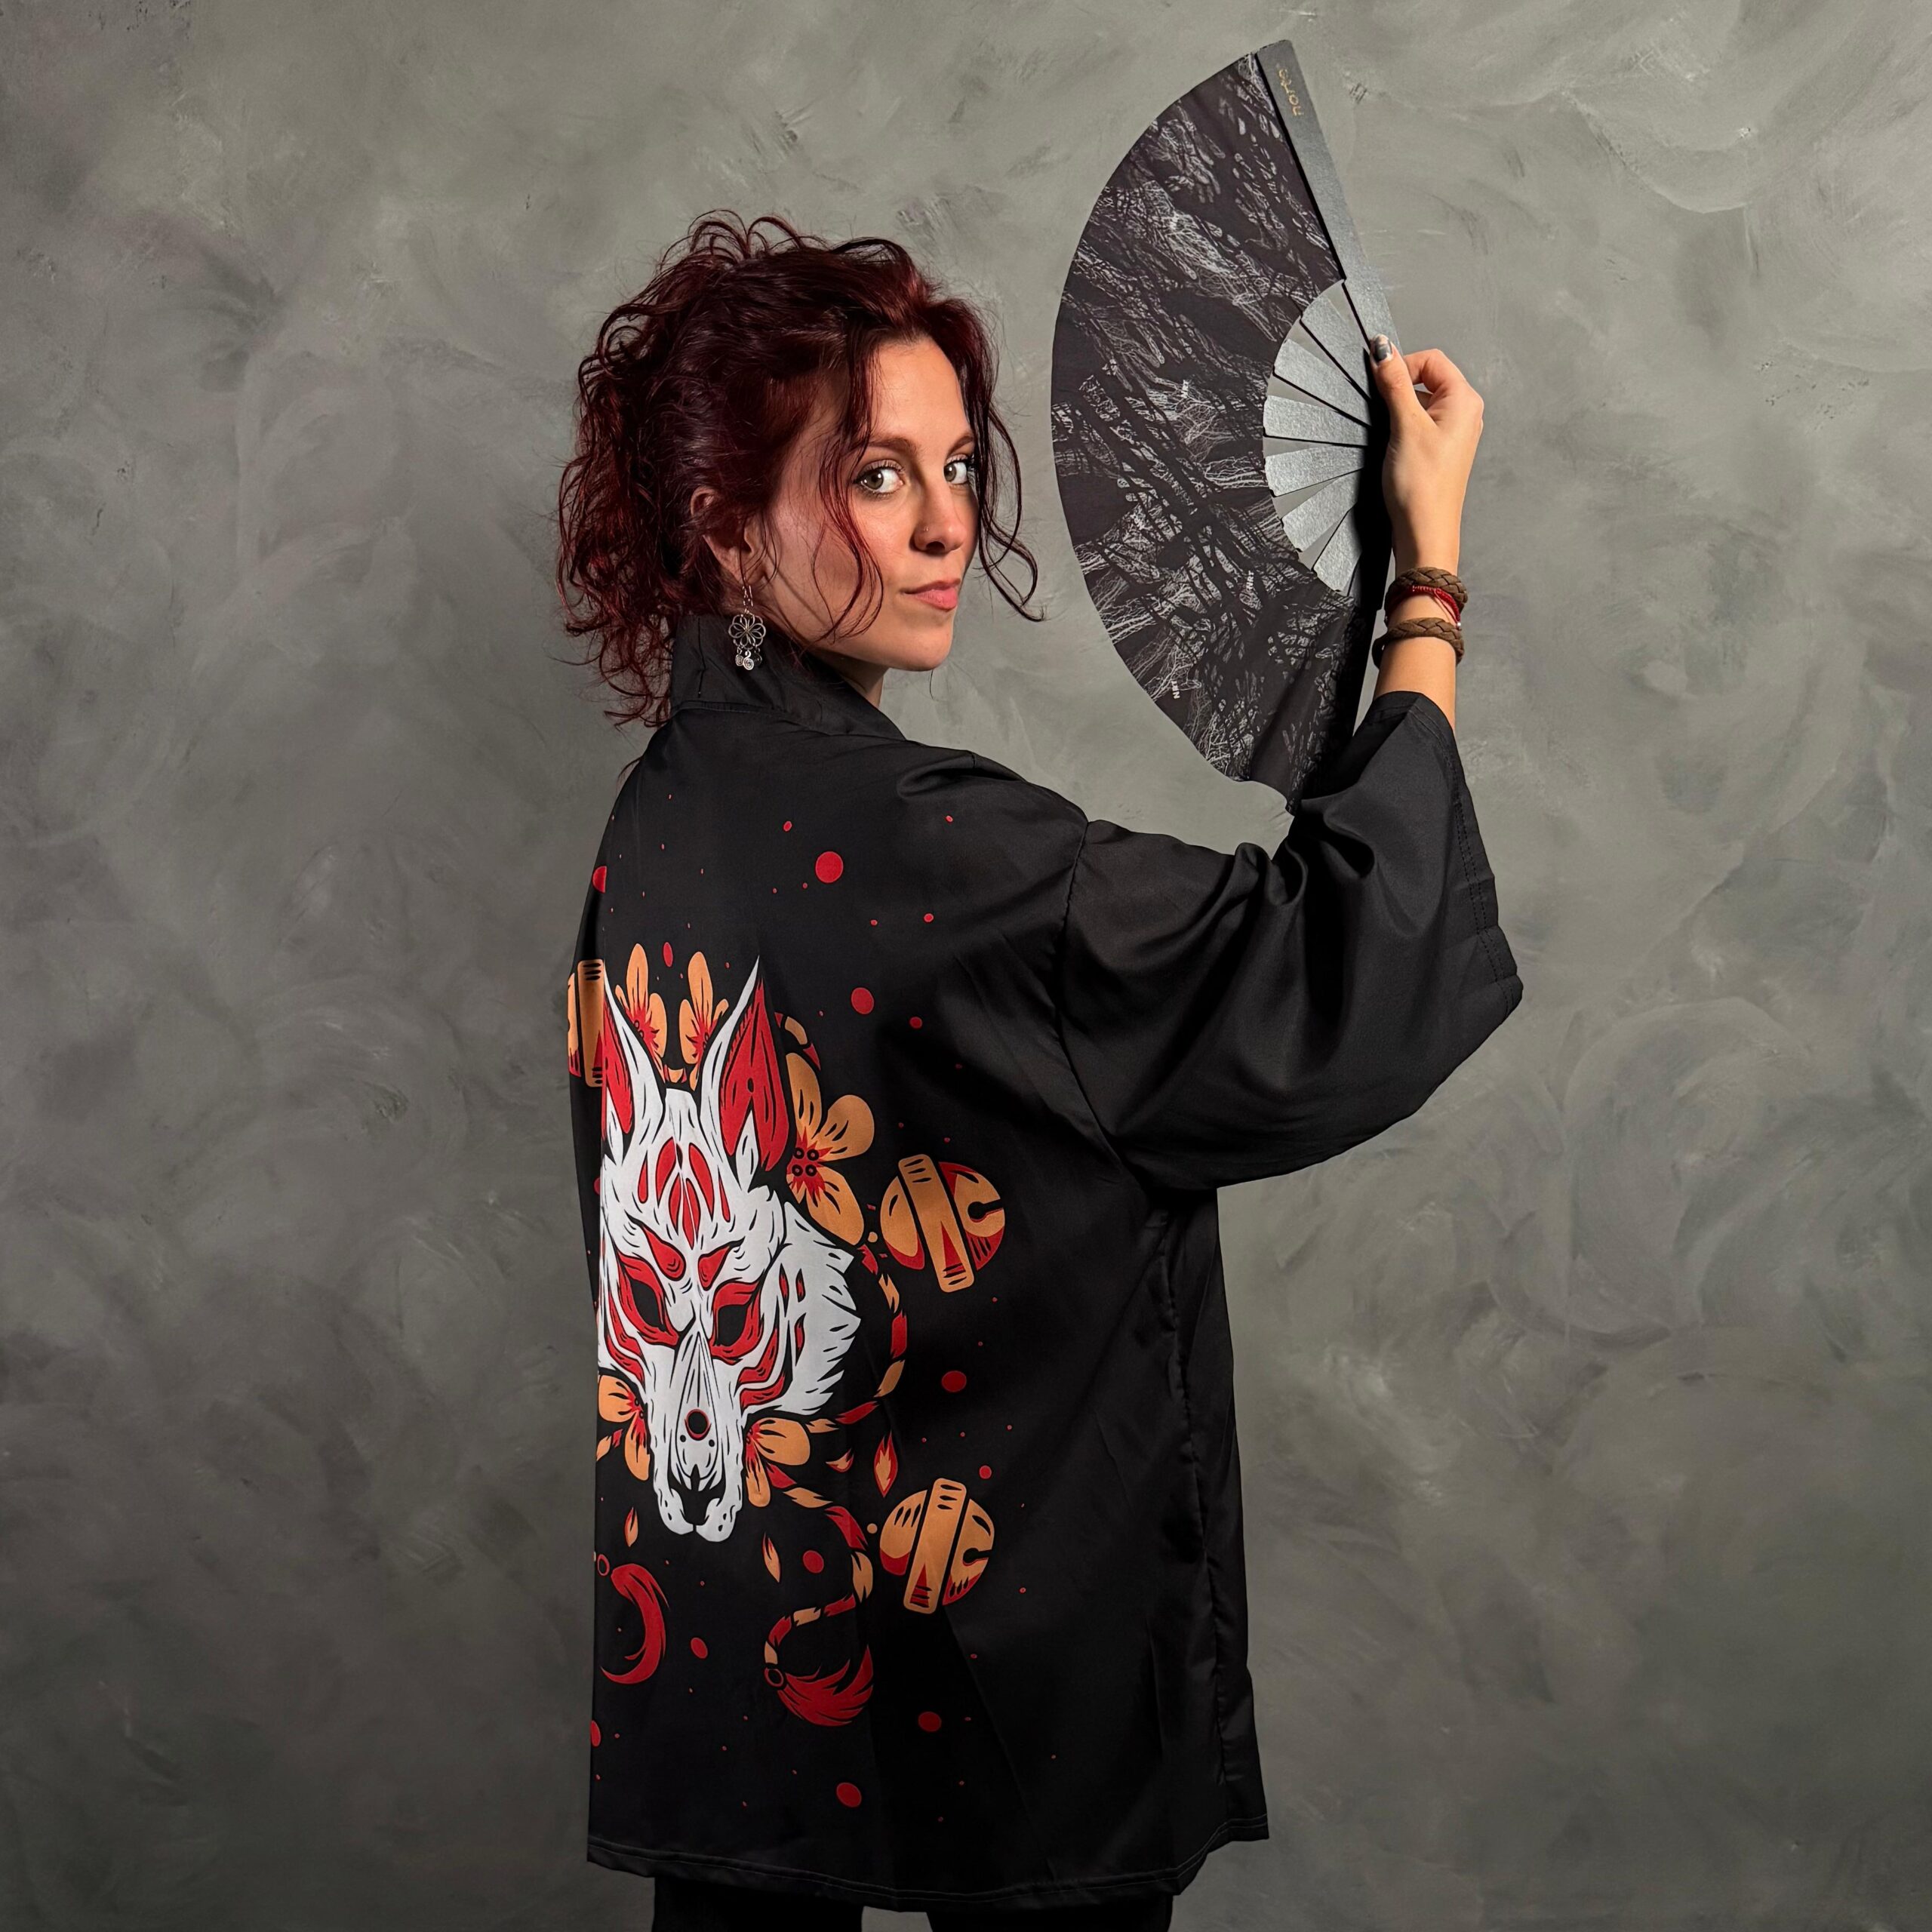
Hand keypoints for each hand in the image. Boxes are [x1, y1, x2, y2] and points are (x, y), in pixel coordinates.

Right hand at [1368, 340, 1482, 571]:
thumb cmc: (1422, 487)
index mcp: (1465, 400)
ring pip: (1423, 400)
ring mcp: (1455, 431)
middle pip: (1429, 377)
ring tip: (1392, 433)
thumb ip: (1393, 383)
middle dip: (1401, 386)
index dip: (1403, 364)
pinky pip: (1423, 422)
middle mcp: (1466, 413)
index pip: (1432, 359)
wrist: (1425, 532)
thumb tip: (1383, 349)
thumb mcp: (1404, 426)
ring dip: (1401, 407)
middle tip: (1383, 408)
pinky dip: (1405, 425)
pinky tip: (1397, 445)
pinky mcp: (1442, 448)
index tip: (1379, 378)